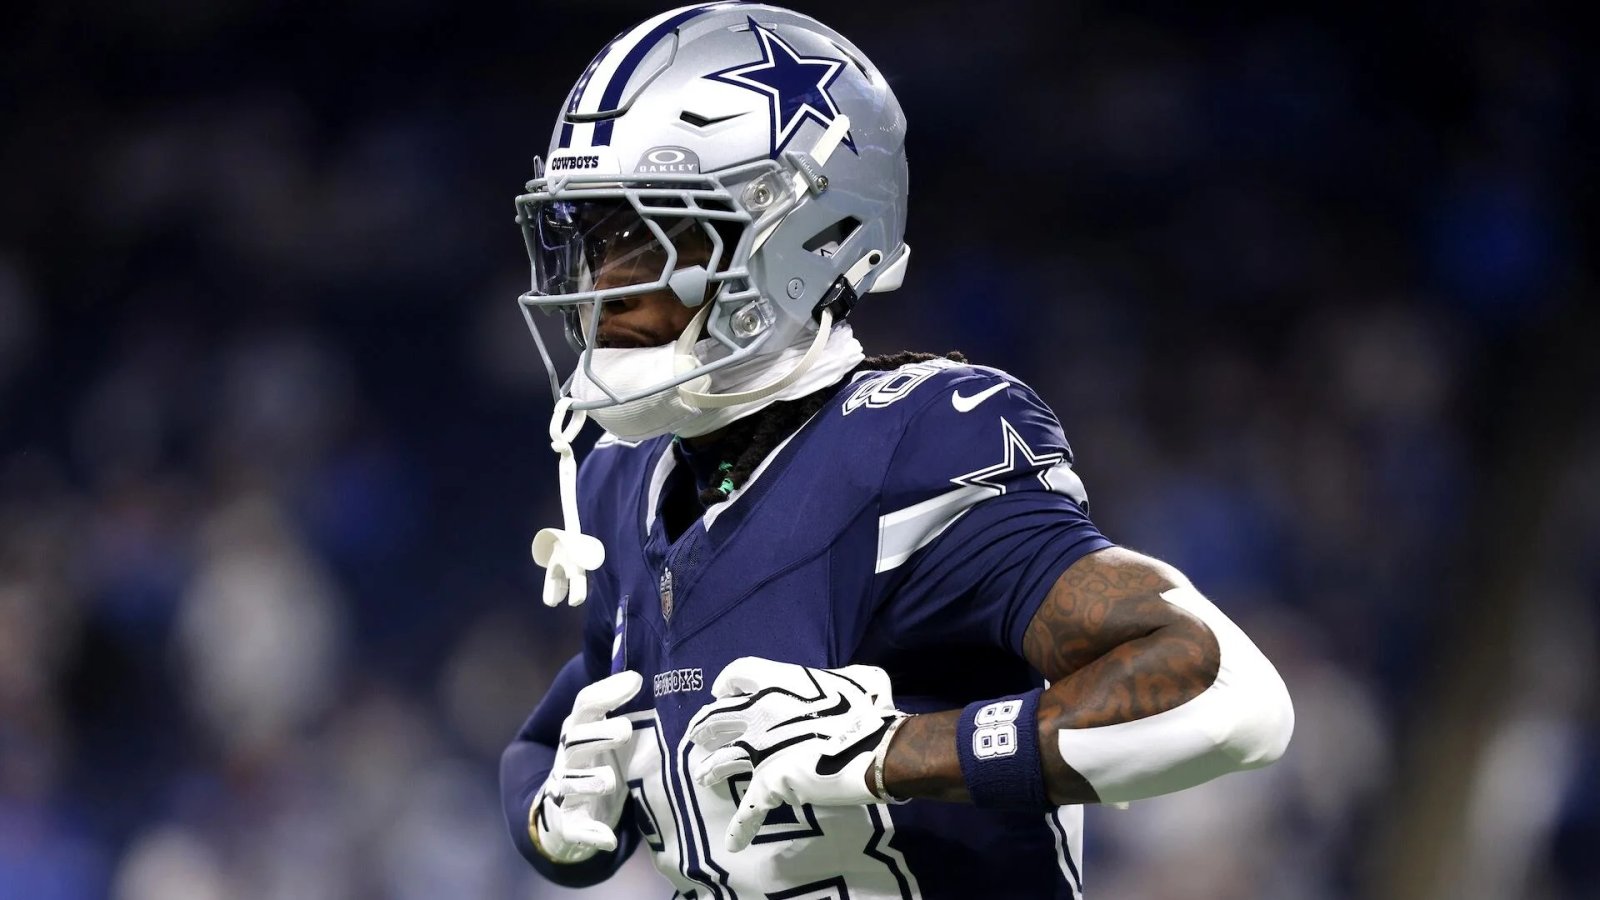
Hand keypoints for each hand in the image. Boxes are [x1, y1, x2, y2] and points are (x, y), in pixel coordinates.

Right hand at [530, 670, 641, 862]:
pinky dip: (590, 834)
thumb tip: (642, 673)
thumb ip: (623, 705)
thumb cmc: (599, 760)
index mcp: (579, 730)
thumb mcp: (608, 731)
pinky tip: (606, 839)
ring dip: (588, 782)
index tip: (636, 680)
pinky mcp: (569, 823)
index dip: (607, 693)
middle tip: (626, 730)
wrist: (567, 809)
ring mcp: (565, 790)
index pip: (585, 706)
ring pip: (570, 784)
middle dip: (598, 735)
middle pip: (574, 741)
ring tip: (609, 780)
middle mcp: (568, 758)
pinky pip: (574, 829)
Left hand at [686, 657, 903, 851]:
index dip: (726, 683)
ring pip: (723, 760)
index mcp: (779, 682)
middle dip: (705, 725)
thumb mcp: (860, 679)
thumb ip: (843, 677)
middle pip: (718, 717)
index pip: (737, 675)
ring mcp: (760, 751)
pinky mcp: (769, 784)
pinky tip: (733, 843)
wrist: (874, 748)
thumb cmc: (868, 710)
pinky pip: (750, 810)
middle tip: (698, 733)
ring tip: (701, 776)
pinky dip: (741, 828)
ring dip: (710, 768)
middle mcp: (760, 714)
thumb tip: (846, 683)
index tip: (720, 691)